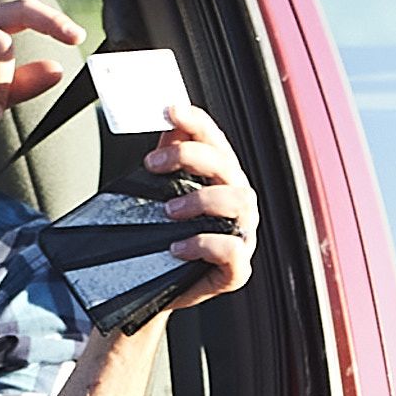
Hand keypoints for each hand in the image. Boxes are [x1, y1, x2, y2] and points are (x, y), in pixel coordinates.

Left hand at [133, 105, 254, 306]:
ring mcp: (241, 234)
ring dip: (202, 199)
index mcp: (221, 179)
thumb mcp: (161, 192)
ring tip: (169, 210)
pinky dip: (205, 244)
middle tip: (154, 164)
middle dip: (191, 157)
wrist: (155, 285)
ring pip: (238, 203)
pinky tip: (178, 246)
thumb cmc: (163, 235)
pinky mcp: (236, 269)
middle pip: (227, 165)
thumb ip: (168, 157)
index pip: (215, 140)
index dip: (196, 122)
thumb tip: (165, 122)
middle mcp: (237, 201)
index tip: (170, 110)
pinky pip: (233, 251)